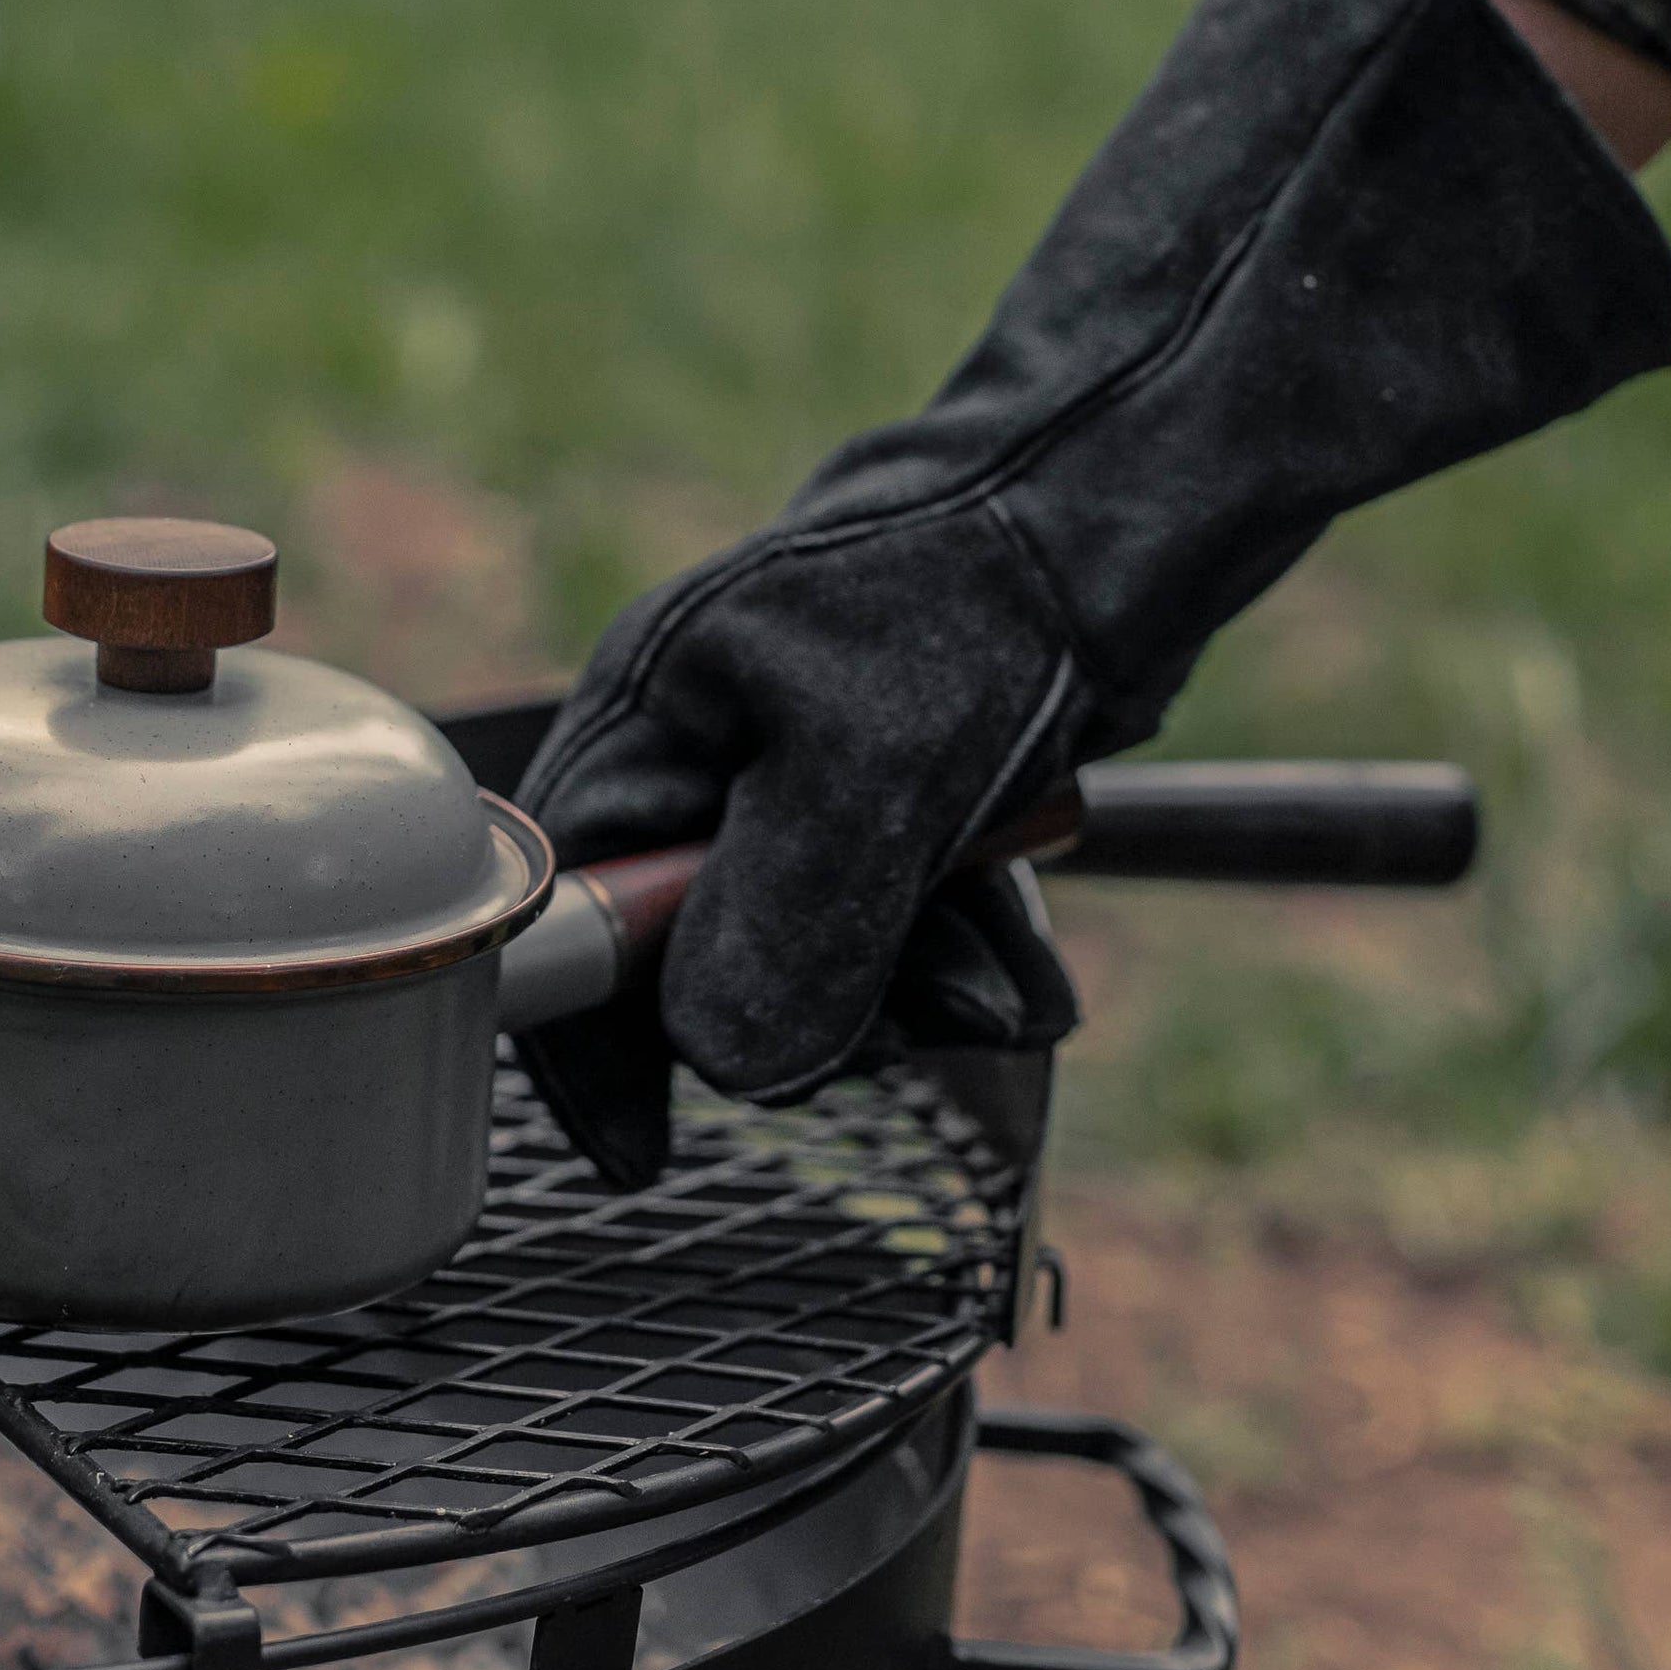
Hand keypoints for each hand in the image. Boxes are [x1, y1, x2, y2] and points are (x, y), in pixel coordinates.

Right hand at [512, 0, 1670, 1184]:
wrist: (1115, 512)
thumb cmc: (975, 606)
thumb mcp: (870, 781)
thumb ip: (781, 930)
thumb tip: (722, 1067)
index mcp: (642, 723)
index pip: (555, 916)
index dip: (588, 1049)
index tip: (643, 1158)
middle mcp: (696, 754)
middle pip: (695, 962)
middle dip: (824, 1012)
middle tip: (940, 1005)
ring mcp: (788, 778)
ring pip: (815, 960)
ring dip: (918, 992)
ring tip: (1011, 975)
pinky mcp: (880, 797)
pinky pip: (891, 931)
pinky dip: (956, 955)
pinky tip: (1022, 954)